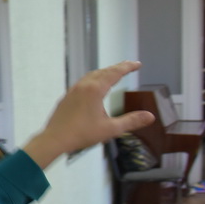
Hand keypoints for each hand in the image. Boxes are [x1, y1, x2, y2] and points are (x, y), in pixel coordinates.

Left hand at [23, 61, 154, 168]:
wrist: (54, 139)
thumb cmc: (81, 134)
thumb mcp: (110, 129)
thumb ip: (131, 121)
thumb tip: (150, 116)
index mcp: (95, 90)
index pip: (115, 73)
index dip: (127, 67)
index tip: (137, 64)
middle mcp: (83, 86)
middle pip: (103, 71)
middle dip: (117, 67)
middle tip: (129, 66)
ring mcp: (72, 91)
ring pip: (91, 76)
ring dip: (104, 72)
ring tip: (113, 73)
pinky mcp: (66, 97)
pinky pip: (82, 82)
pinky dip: (93, 79)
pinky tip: (94, 87)